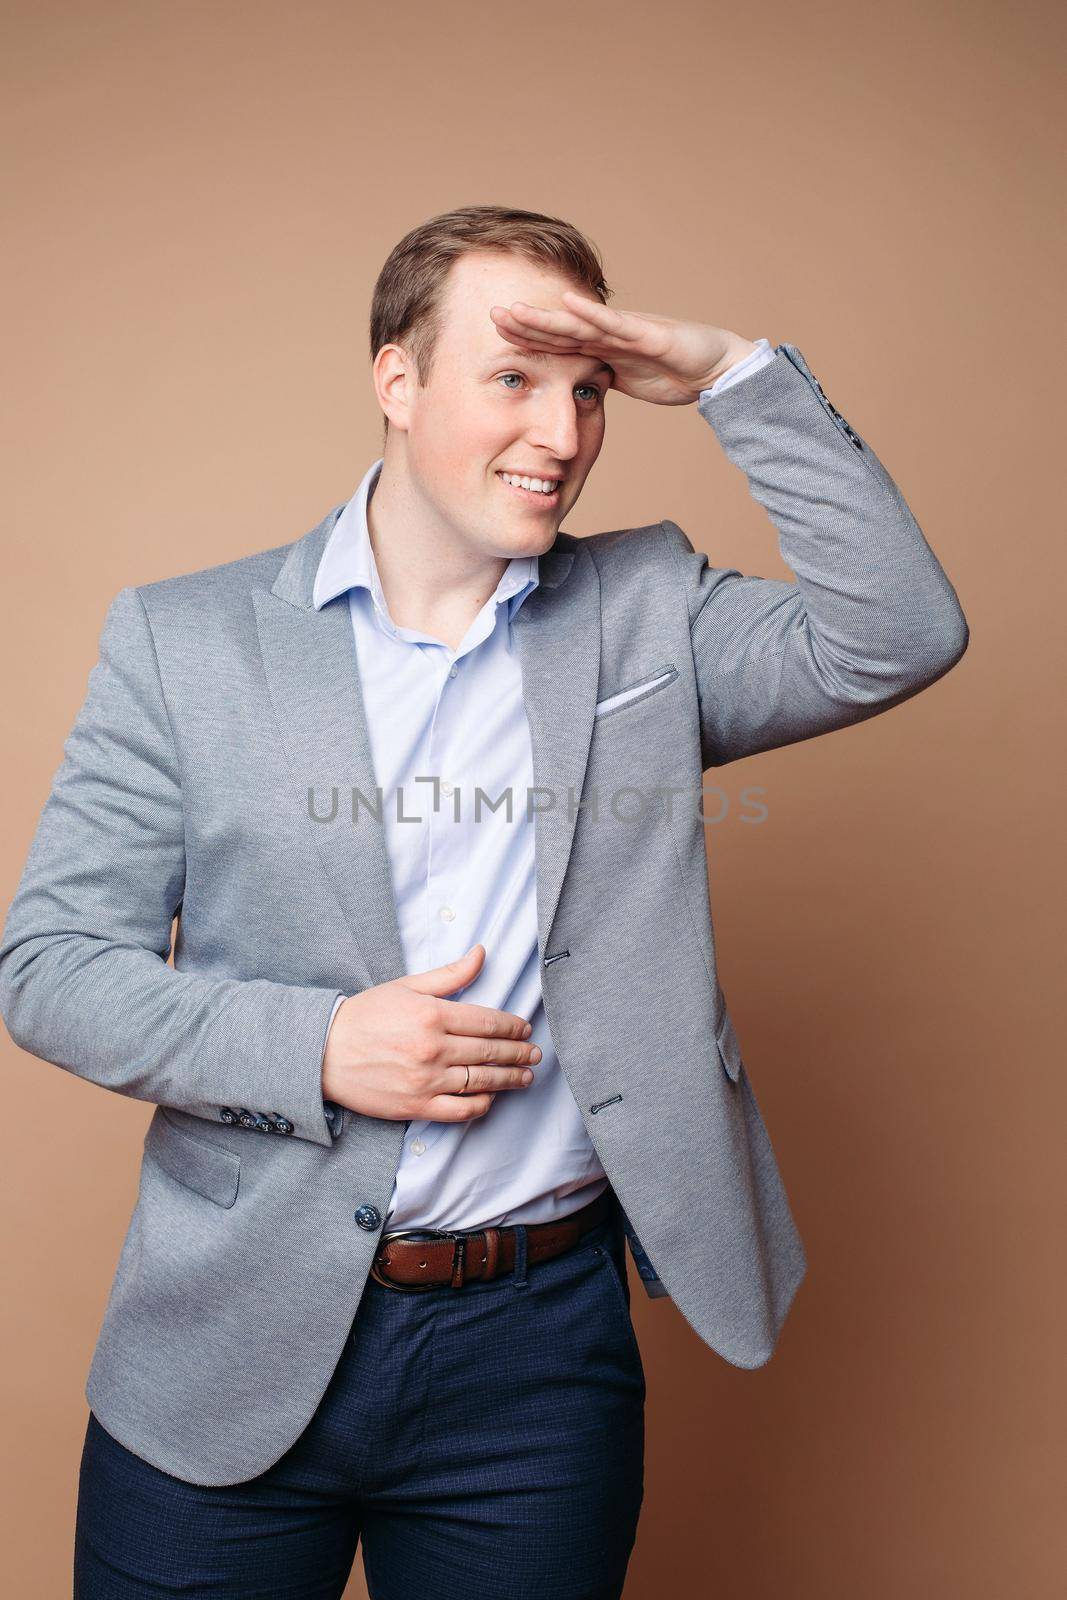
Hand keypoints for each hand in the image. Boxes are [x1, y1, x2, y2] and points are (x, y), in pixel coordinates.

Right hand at [321, 944, 540, 1122]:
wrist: (323, 1052)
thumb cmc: (365, 1015)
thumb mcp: (406, 986)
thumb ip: (449, 975)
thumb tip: (481, 953)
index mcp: (432, 1015)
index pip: (488, 1022)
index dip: (512, 1027)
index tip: (525, 1029)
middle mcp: (432, 1049)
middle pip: (490, 1052)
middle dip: (519, 1053)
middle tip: (534, 1054)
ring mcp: (426, 1081)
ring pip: (481, 1082)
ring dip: (509, 1080)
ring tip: (525, 1077)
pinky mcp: (416, 1106)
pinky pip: (460, 1110)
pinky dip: (481, 1105)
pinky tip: (491, 1098)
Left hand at [489, 289, 758, 406]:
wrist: (717, 369)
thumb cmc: (675, 371)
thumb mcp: (628, 381)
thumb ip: (602, 378)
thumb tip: (576, 389)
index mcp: (603, 348)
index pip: (557, 343)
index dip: (527, 339)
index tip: (494, 336)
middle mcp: (609, 335)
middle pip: (560, 329)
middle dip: (525, 324)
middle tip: (490, 315)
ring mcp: (628, 331)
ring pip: (579, 323)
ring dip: (547, 317)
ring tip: (516, 310)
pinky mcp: (649, 333)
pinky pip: (616, 324)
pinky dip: (592, 313)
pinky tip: (568, 302)